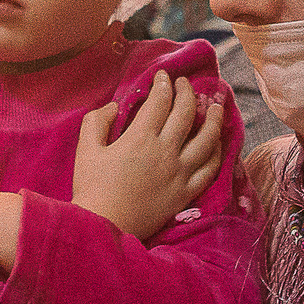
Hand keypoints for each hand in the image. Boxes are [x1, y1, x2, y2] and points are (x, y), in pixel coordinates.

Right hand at [73, 70, 228, 241]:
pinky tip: (217, 142)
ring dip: (214, 118)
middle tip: (185, 84)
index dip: (163, 84)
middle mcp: (166, 151)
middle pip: (186, 113)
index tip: (163, 76)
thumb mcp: (85, 149)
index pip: (160, 101)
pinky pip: (210, 168)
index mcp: (140, 138)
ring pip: (207, 138)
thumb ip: (97, 121)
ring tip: (217, 106)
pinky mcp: (186, 192)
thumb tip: (115, 107)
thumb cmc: (91, 188)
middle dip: (188, 92)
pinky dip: (217, 152)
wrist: (104, 226)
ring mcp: (180, 173)